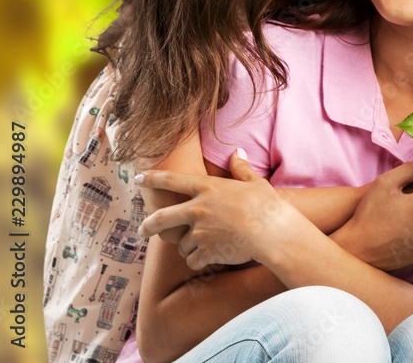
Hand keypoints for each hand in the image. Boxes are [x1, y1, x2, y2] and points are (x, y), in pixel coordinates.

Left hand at [137, 150, 306, 270]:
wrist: (273, 233)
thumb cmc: (267, 205)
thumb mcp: (255, 182)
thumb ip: (241, 168)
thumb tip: (237, 152)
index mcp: (207, 188)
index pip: (171, 180)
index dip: (153, 178)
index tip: (140, 178)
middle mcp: (198, 209)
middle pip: (161, 218)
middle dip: (148, 225)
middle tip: (143, 230)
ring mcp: (200, 232)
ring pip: (181, 244)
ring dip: (189, 246)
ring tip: (206, 246)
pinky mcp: (205, 251)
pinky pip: (193, 259)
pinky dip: (199, 260)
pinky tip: (211, 257)